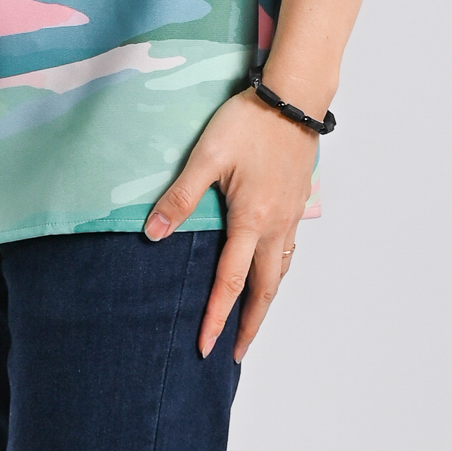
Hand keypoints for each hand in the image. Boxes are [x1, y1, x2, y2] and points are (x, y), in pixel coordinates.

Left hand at [144, 90, 317, 359]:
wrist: (294, 98)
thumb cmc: (249, 122)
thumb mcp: (207, 156)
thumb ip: (180, 196)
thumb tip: (154, 233)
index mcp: (251, 220)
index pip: (231, 282)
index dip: (217, 317)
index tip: (207, 347)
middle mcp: (276, 226)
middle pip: (265, 290)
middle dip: (250, 325)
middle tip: (236, 352)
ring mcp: (290, 216)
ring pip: (280, 272)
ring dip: (266, 301)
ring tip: (252, 322)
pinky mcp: (297, 204)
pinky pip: (289, 251)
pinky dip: (278, 273)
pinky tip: (270, 273)